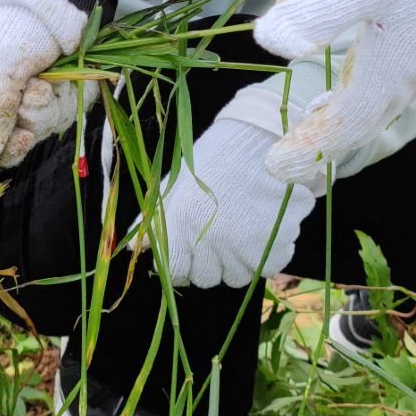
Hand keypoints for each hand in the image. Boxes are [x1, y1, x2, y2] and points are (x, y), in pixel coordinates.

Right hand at [0, 0, 88, 172]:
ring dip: (50, 104)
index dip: (7, 149)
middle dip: (33, 117)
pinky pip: (65, 115)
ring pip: (45, 129)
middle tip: (37, 91)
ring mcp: (34, 104)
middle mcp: (5, 107)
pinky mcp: (60, 98)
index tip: (24, 136)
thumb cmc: (13, 37)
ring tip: (47, 77)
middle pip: (20, 142)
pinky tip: (61, 78)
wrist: (53, 8)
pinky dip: (65, 97)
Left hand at [157, 88, 315, 287]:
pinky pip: (272, 265)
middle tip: (218, 236)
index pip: (175, 272)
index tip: (188, 252)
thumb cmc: (215, 158)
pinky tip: (264, 228)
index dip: (180, 263)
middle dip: (210, 263)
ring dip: (240, 260)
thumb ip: (156, 219)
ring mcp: (249, 245)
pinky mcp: (280, 241)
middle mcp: (214, 242)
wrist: (261, 136)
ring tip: (242, 230)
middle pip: (209, 278)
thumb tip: (135, 248)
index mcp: (184, 225)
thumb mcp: (178, 183)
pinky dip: (269, 253)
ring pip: (241, 276)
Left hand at [253, 0, 415, 182]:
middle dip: (331, 133)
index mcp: (395, 69)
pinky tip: (372, 59)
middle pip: (371, 116)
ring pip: (394, 93)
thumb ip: (320, 13)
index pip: (346, 127)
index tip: (274, 165)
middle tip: (292, 144)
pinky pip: (414, 69)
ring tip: (323, 108)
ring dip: (359, 103)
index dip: (310, 150)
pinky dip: (385, 74)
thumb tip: (269, 43)